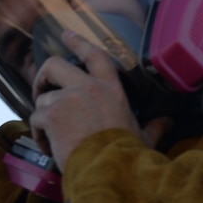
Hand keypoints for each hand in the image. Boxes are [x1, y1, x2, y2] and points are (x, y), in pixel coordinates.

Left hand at [29, 32, 164, 166]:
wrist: (108, 168)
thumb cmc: (126, 153)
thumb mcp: (143, 135)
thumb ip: (153, 126)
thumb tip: (167, 123)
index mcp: (110, 88)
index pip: (94, 55)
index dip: (78, 42)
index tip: (66, 35)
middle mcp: (87, 87)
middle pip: (54, 65)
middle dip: (42, 76)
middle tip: (40, 90)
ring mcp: (67, 99)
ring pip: (42, 100)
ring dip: (43, 119)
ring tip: (53, 138)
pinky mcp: (50, 115)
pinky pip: (35, 120)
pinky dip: (38, 135)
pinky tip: (48, 147)